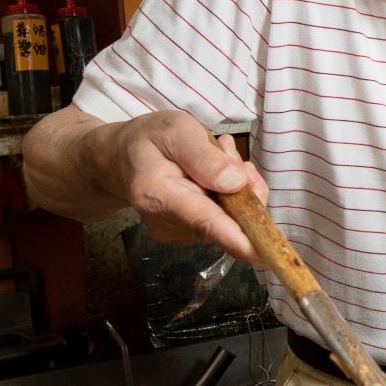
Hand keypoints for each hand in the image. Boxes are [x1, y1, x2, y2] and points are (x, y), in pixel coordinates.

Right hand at [86, 112, 267, 261]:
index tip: (264, 255)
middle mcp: (168, 224)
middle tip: (224, 148)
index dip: (237, 239)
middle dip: (243, 185)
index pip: (204, 221)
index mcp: (159, 196)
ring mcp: (179, 233)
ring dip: (237, 185)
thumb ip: (203, 156)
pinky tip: (215, 171)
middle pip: (228, 217)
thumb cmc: (148, 141)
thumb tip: (236, 184)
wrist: (121, 158)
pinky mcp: (190, 234)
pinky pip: (227, 218)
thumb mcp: (175, 130)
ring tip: (214, 154)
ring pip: (232, 216)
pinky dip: (231, 194)